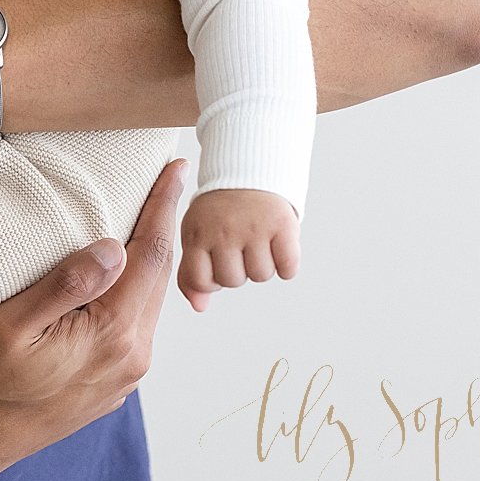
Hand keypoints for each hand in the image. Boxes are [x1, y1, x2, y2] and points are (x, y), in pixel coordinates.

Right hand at [0, 160, 185, 480]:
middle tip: (169, 183)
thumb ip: (66, 284)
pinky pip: (134, 329)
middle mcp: (130, 360)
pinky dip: (134, 295)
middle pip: (158, 280)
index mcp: (112, 337)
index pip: (150, 258)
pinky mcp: (109, 387)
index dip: (163, 209)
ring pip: (148, 305)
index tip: (177, 170)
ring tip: (148, 222)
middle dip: (163, 228)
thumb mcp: (10, 324)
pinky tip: (120, 280)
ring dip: (150, 263)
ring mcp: (122, 378)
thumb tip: (115, 247)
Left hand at [177, 188, 300, 311]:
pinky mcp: (282, 225)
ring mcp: (253, 227)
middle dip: (238, 269)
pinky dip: (286, 264)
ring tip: (257, 241)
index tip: (217, 259)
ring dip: (262, 264)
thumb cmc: (218, 213)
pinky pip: (288, 268)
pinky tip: (278, 246)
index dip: (212, 278)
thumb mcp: (196, 237)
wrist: (248, 173)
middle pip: (233, 281)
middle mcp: (224, 230)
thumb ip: (191, 274)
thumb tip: (199, 307)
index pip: (202, 281)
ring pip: (261, 275)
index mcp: (197, 234)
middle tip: (240, 245)